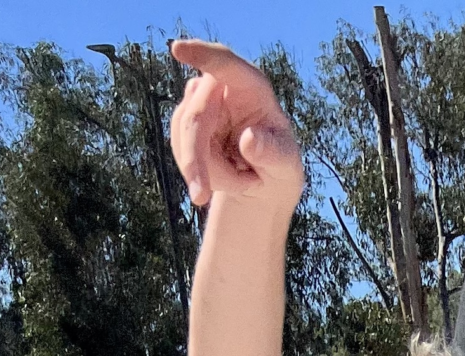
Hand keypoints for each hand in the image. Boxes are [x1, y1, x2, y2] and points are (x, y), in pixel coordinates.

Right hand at [169, 40, 303, 210]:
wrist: (265, 179)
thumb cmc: (281, 164)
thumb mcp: (286, 165)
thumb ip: (272, 153)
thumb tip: (249, 140)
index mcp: (251, 86)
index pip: (225, 64)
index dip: (202, 55)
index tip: (178, 50)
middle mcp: (221, 88)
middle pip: (196, 116)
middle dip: (196, 159)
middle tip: (201, 197)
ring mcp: (200, 104)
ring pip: (185, 137)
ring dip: (208, 173)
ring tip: (244, 183)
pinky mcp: (185, 123)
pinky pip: (181, 149)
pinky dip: (200, 174)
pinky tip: (226, 179)